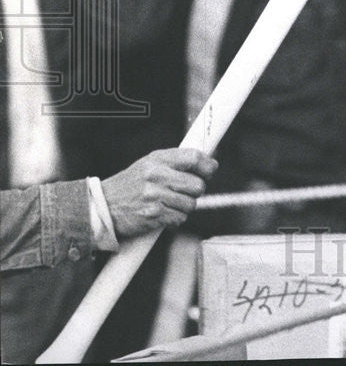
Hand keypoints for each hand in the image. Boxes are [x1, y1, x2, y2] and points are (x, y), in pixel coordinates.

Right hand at [100, 148, 217, 237]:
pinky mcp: (154, 215)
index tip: (211, 169)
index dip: (208, 165)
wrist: (103, 207)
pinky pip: (180, 218)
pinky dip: (175, 218)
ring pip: (191, 204)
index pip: (194, 158)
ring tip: (169, 203)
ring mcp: (155, 197)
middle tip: (186, 191)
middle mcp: (157, 176)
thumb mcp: (149, 164)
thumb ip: (175, 161)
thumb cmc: (130, 185)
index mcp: (158, 160)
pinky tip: (163, 213)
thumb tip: (207, 161)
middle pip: (198, 185)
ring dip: (184, 206)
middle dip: (196, 190)